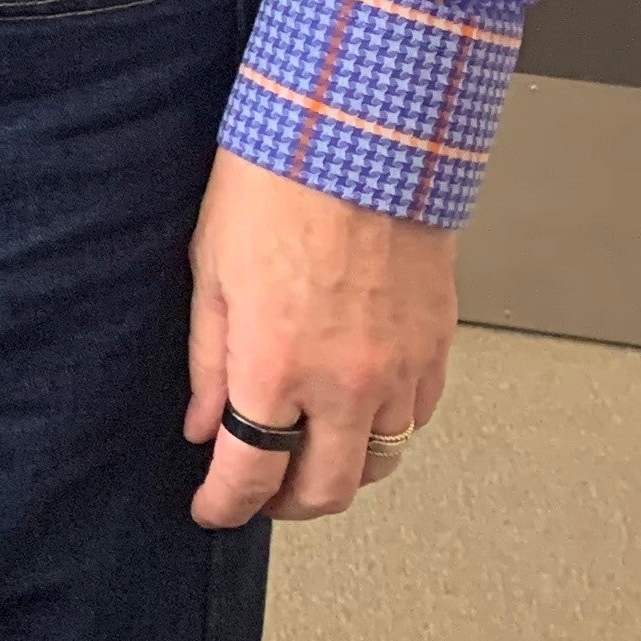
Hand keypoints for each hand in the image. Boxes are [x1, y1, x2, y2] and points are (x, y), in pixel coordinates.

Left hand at [184, 147, 455, 528]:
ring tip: (311, 453)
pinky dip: (388, 428)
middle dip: (285, 506)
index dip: (224, 506)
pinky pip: (419, 417)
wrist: (359, 131)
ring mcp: (399, 368)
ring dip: (341, 470)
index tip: (210, 509)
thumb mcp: (212, 271)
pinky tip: (360, 411)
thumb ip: (208, 363)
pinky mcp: (437, 345)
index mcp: (276, 365)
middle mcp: (344, 381)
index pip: (250, 474)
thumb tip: (203, 427)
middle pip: (324, 492)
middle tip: (261, 493)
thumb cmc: (276, 183)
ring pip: (379, 463)